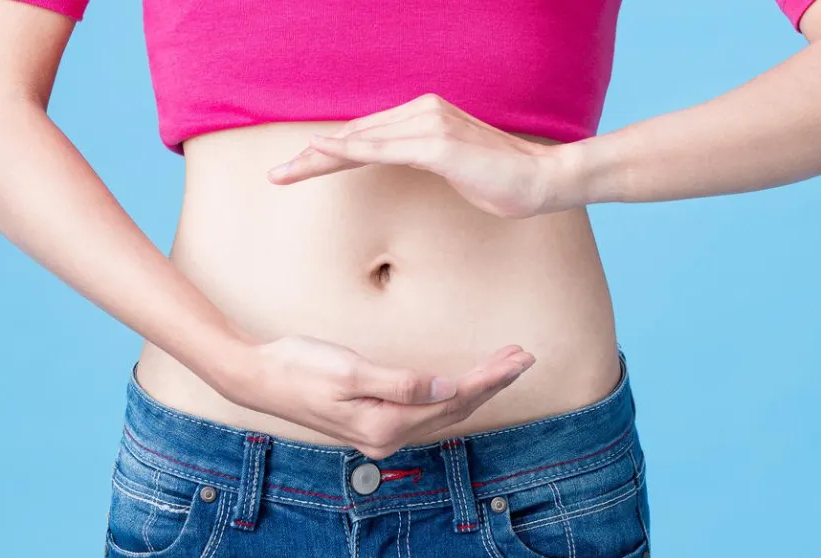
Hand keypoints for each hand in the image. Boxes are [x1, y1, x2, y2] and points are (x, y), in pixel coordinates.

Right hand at [224, 334, 535, 458]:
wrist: (259, 378)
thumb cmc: (300, 366)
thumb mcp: (350, 371)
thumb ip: (400, 382)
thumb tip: (446, 386)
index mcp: (385, 425)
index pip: (452, 400)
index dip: (489, 379)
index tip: (516, 359)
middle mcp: (388, 438)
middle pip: (455, 410)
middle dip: (492, 383)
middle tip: (524, 357)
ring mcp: (381, 434)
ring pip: (444, 412)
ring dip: (477, 389)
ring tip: (505, 365)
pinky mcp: (375, 423)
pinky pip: (427, 412)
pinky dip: (453, 395)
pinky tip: (465, 384)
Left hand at [266, 93, 574, 218]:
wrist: (544, 180)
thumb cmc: (504, 181)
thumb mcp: (456, 171)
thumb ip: (427, 163)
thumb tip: (408, 170)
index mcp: (425, 118)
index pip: (367, 136)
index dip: (331, 153)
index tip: (299, 171)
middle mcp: (423, 112)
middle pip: (356, 135)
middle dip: (313, 158)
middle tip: (276, 176)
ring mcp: (430, 126)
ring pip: (361, 141)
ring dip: (318, 158)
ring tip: (284, 174)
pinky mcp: (437, 144)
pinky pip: (382, 148)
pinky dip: (348, 150)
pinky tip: (319, 153)